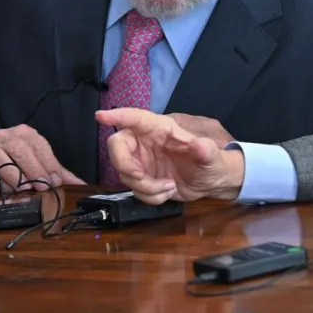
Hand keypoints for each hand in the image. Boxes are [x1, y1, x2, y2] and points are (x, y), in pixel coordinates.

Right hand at [0, 124, 84, 190]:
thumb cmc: (15, 158)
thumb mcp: (38, 161)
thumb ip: (57, 171)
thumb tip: (80, 185)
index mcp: (25, 133)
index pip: (39, 146)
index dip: (48, 164)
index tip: (56, 181)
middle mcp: (5, 136)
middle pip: (20, 150)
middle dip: (32, 169)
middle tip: (41, 186)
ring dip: (12, 175)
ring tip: (22, 189)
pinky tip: (3, 190)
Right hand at [96, 107, 245, 203]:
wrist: (212, 182)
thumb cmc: (212, 161)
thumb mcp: (212, 156)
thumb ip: (206, 151)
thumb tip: (200, 145)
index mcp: (161, 129)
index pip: (136, 118)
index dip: (117, 115)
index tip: (99, 116)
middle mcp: (147, 142)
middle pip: (117, 146)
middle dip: (124, 164)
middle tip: (141, 176)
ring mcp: (143, 161)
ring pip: (124, 173)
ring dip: (145, 187)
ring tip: (169, 187)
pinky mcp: (143, 179)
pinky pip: (135, 189)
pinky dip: (150, 196)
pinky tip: (167, 193)